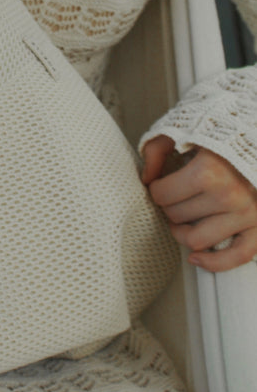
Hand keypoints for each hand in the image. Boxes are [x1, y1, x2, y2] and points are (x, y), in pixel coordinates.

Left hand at [142, 134, 256, 271]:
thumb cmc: (221, 130)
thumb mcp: (183, 128)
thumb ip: (156, 149)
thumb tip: (145, 178)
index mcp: (208, 170)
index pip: (162, 194)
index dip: (156, 189)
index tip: (160, 183)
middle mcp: (229, 195)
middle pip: (177, 216)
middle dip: (168, 206)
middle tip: (172, 196)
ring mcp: (246, 213)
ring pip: (198, 240)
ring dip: (183, 233)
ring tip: (181, 219)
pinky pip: (237, 255)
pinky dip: (214, 263)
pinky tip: (196, 258)